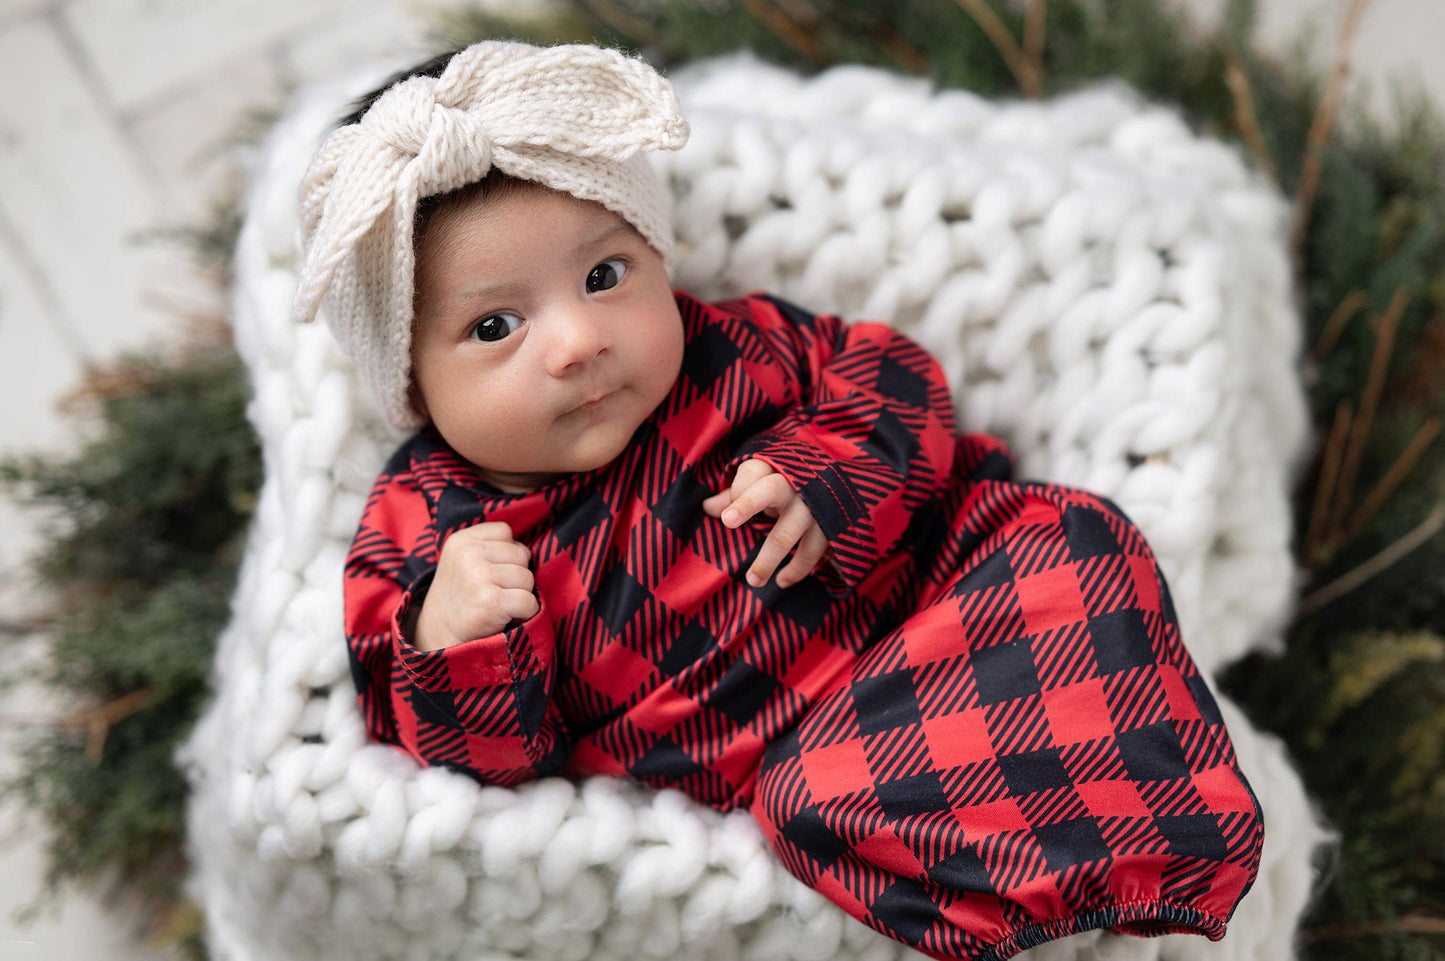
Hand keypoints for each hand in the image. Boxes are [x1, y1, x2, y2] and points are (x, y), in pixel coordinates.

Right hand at [413, 522, 538, 650]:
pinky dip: (526, 613)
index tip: (488, 574)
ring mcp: (479, 577)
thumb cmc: (461, 599)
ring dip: (520, 595)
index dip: (505, 555)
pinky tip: (507, 617)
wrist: (438, 638)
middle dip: (515, 576)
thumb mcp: (463, 561)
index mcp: (461, 540)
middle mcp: (468, 554)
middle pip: (521, 554)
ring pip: (528, 578)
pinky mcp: (491, 601)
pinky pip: (529, 601)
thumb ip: (492, 547)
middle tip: (493, 593)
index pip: (505, 532)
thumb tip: (528, 551)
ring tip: (497, 606)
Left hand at [702, 458, 826, 587]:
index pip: (752, 473)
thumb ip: (736, 493)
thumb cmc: (787, 483)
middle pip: (769, 490)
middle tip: (728, 521)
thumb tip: (707, 508)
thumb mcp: (763, 483)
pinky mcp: (829, 526)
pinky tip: (782, 581)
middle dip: (748, 504)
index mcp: (776, 468)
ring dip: (768, 560)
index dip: (737, 492)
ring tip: (753, 581)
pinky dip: (797, 569)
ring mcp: (813, 506)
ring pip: (787, 532)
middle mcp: (795, 483)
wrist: (837, 481)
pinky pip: (812, 551)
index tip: (728, 517)